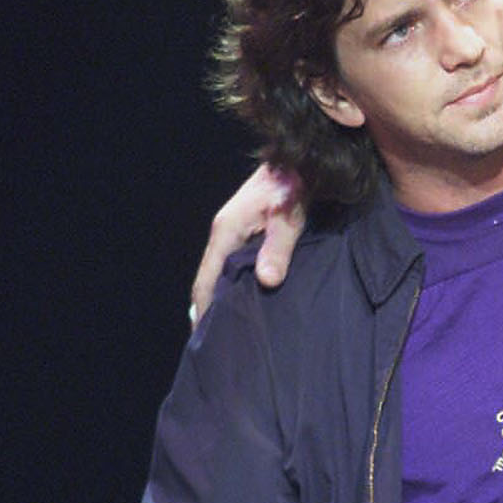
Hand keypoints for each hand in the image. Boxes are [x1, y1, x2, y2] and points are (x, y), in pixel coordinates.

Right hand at [189, 164, 305, 323]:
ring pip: (221, 273)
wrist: (298, 161)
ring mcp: (233, 232)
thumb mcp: (288, 220)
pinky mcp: (246, 231)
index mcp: (226, 233)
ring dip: (223, 297)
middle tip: (218, 342)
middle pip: (210, 280)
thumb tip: (267, 281)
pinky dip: (234, 284)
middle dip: (211, 309)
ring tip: (231, 328)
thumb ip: (278, 250)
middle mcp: (223, 234)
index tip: (205, 338)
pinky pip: (233, 264)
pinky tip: (245, 299)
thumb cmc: (292, 187)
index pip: (206, 281)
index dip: (204, 310)